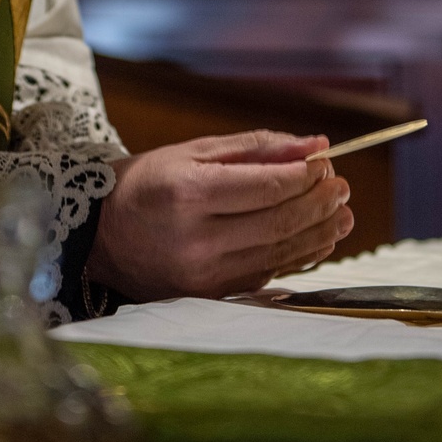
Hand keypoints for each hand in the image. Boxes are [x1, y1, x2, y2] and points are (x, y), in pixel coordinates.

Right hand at [85, 130, 351, 300]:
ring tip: (342, 213)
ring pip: (279, 253)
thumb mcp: (193, 151)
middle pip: (278, 223)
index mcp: (189, 193)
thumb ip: (254, 148)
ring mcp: (204, 274)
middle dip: (319, 204)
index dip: (304, 177)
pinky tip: (317, 238)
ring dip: (319, 232)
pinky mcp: (210, 295)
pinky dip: (299, 256)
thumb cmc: (147, 183)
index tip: (326, 164)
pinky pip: (267, 274)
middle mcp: (197, 238)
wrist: (99, 235)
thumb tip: (314, 145)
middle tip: (342, 187)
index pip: (265, 187)